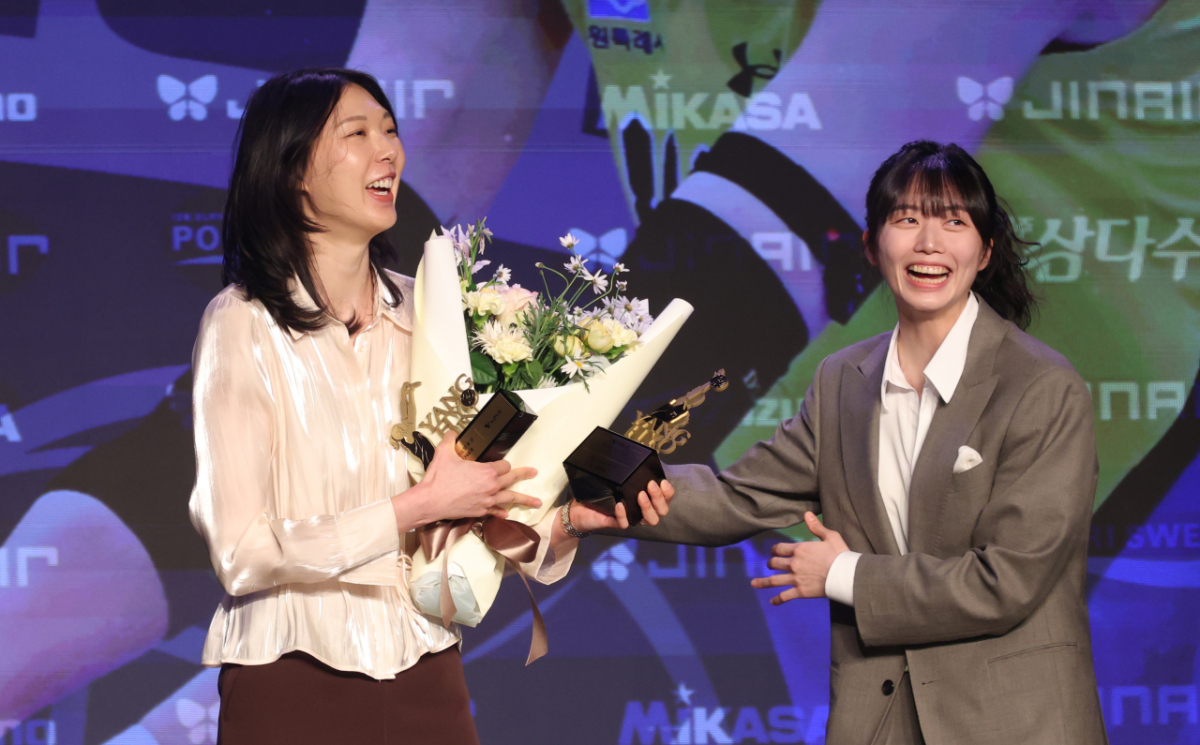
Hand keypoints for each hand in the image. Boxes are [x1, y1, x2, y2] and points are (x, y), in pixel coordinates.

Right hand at [393, 433, 540, 530]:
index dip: (503, 463)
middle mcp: (491, 487)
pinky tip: (507, 514)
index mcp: (486, 471)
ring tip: (537, 502)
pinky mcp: (480, 511)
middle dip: (524, 474)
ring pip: (510, 498)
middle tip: (534, 473)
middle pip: (512, 479)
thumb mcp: (444, 452)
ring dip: (525, 500)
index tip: (501, 464)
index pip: (504, 465)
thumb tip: (452, 432)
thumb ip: (451, 439)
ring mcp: (487, 501)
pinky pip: (495, 512)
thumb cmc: (438, 478)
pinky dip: (501, 512)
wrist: (430, 501)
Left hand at [568, 480, 674, 532]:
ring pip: (650, 520)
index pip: (665, 498)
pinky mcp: (617, 523)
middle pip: (662, 511)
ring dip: (647, 507)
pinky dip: (623, 515)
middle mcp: (643, 510)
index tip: (662, 481)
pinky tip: (619, 505)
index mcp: (647, 498)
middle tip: (650, 485)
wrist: (581, 507)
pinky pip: (624, 524)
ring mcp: (632, 517)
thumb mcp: (618, 478)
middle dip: (659, 498)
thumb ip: (628, 472)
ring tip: (639, 495)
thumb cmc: (603, 490)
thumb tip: (634, 453)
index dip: (668, 492)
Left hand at [750, 512, 848, 604]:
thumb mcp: (830, 536)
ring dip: (763, 582)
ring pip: (775, 580)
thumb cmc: (840, 554)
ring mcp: (796, 578)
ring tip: (754, 583)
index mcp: (799, 549)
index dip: (774, 550)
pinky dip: (777, 599)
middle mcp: (794, 564)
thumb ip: (816, 526)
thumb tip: (807, 514)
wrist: (845, 575)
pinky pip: (785, 596)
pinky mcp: (801, 591)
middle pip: (775, 564)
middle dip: (771, 564)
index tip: (773, 552)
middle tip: (769, 565)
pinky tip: (772, 602)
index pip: (780, 549)